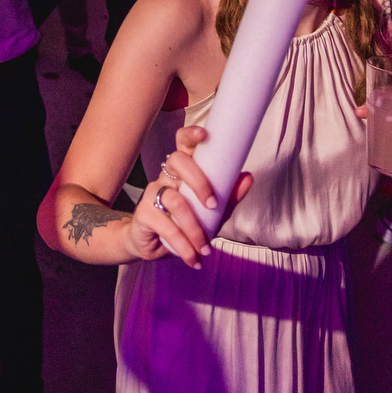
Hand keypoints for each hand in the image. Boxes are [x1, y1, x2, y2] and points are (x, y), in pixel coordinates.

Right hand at [128, 126, 252, 268]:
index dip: (191, 135)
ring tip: (205, 247)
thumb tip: (248, 177)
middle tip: (213, 205)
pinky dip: (182, 244)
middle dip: (198, 181)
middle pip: (176, 161)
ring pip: (174, 199)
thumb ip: (229, 198)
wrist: (153, 247)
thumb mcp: (212, 214)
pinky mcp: (144, 214)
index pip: (183, 144)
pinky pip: (165, 224)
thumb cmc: (185, 225)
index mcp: (184, 172)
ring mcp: (152, 193)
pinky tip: (192, 258)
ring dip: (194, 226)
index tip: (205, 135)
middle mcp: (166, 177)